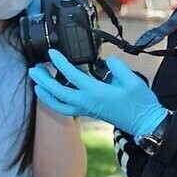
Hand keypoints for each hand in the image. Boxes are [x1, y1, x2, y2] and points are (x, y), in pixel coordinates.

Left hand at [28, 49, 167, 137]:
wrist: (144, 122)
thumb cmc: (139, 102)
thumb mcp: (132, 80)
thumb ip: (118, 67)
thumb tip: (108, 61)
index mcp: (95, 92)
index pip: (71, 76)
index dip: (59, 63)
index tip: (51, 53)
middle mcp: (86, 102)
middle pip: (57, 92)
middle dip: (43, 81)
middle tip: (33, 69)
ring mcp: (85, 109)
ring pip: (58, 104)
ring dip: (45, 93)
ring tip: (36, 83)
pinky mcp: (88, 112)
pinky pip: (64, 108)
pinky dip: (54, 101)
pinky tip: (51, 94)